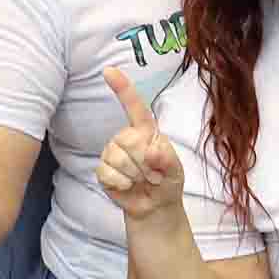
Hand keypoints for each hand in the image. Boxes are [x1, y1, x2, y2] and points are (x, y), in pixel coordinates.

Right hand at [93, 63, 189, 223]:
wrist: (154, 206)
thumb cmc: (166, 182)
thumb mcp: (175, 171)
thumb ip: (167, 160)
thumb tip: (150, 151)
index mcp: (145, 130)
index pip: (134, 106)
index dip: (122, 88)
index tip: (108, 71)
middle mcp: (126, 137)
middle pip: (127, 140)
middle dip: (143, 162)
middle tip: (153, 174)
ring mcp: (112, 153)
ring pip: (118, 159)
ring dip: (135, 176)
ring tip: (142, 180)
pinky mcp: (103, 170)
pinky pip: (108, 173)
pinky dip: (122, 184)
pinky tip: (128, 186)